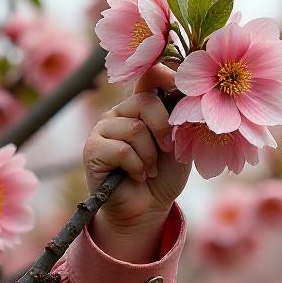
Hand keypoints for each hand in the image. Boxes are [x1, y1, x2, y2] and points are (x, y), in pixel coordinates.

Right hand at [83, 64, 190, 230]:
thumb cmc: (164, 175)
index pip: (148, 76)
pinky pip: (123, 150)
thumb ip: (181, 121)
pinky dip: (137, 167)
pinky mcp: (93, 148)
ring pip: (134, 129)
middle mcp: (120, 112)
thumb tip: (187, 96)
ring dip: (150, 156)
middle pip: (145, 101)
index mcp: (141, 107)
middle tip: (167, 150)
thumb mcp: (180, 146)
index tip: (181, 85)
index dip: (164, 74)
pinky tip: (136, 176)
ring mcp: (103, 129)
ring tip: (149, 169)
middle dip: (163, 129)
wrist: (148, 208)